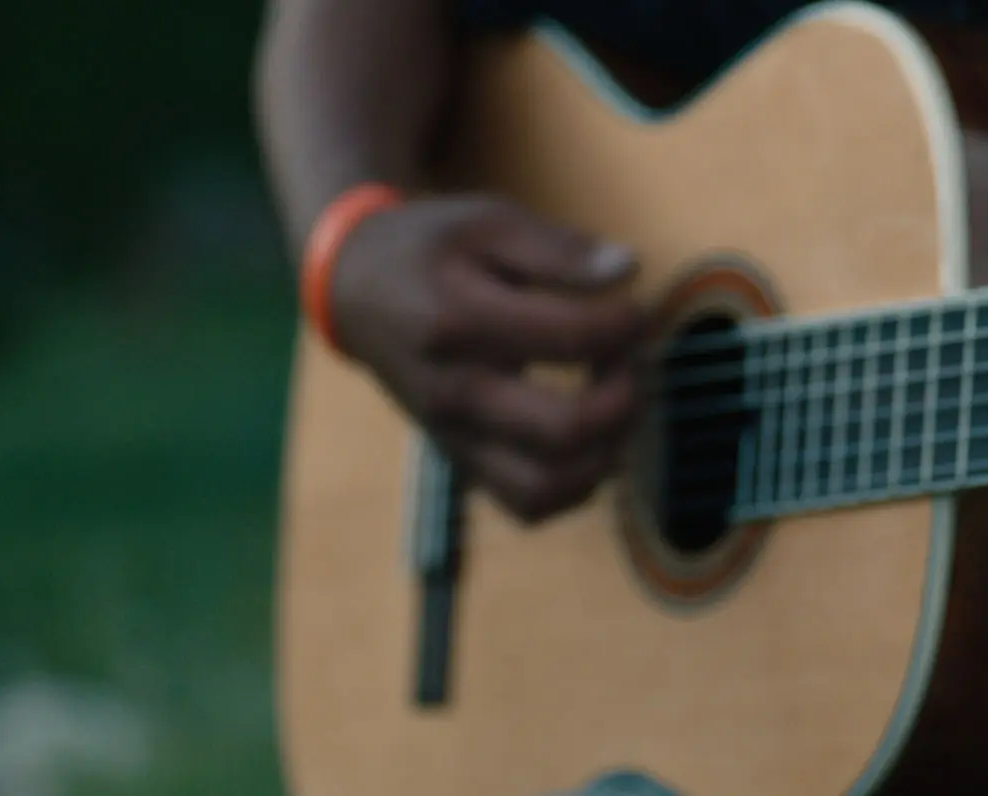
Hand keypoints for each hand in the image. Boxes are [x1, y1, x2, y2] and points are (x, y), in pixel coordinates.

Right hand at [331, 195, 647, 523]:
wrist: (355, 291)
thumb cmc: (430, 250)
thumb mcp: (486, 222)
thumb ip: (558, 248)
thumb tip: (629, 270)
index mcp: (459, 320)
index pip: (572, 339)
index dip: (625, 325)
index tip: (632, 308)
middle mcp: (454, 392)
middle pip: (566, 430)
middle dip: (624, 396)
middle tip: (628, 360)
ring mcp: (455, 436)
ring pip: (548, 487)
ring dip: (607, 450)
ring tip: (614, 402)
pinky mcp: (462, 460)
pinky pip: (529, 504)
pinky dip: (577, 484)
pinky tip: (591, 438)